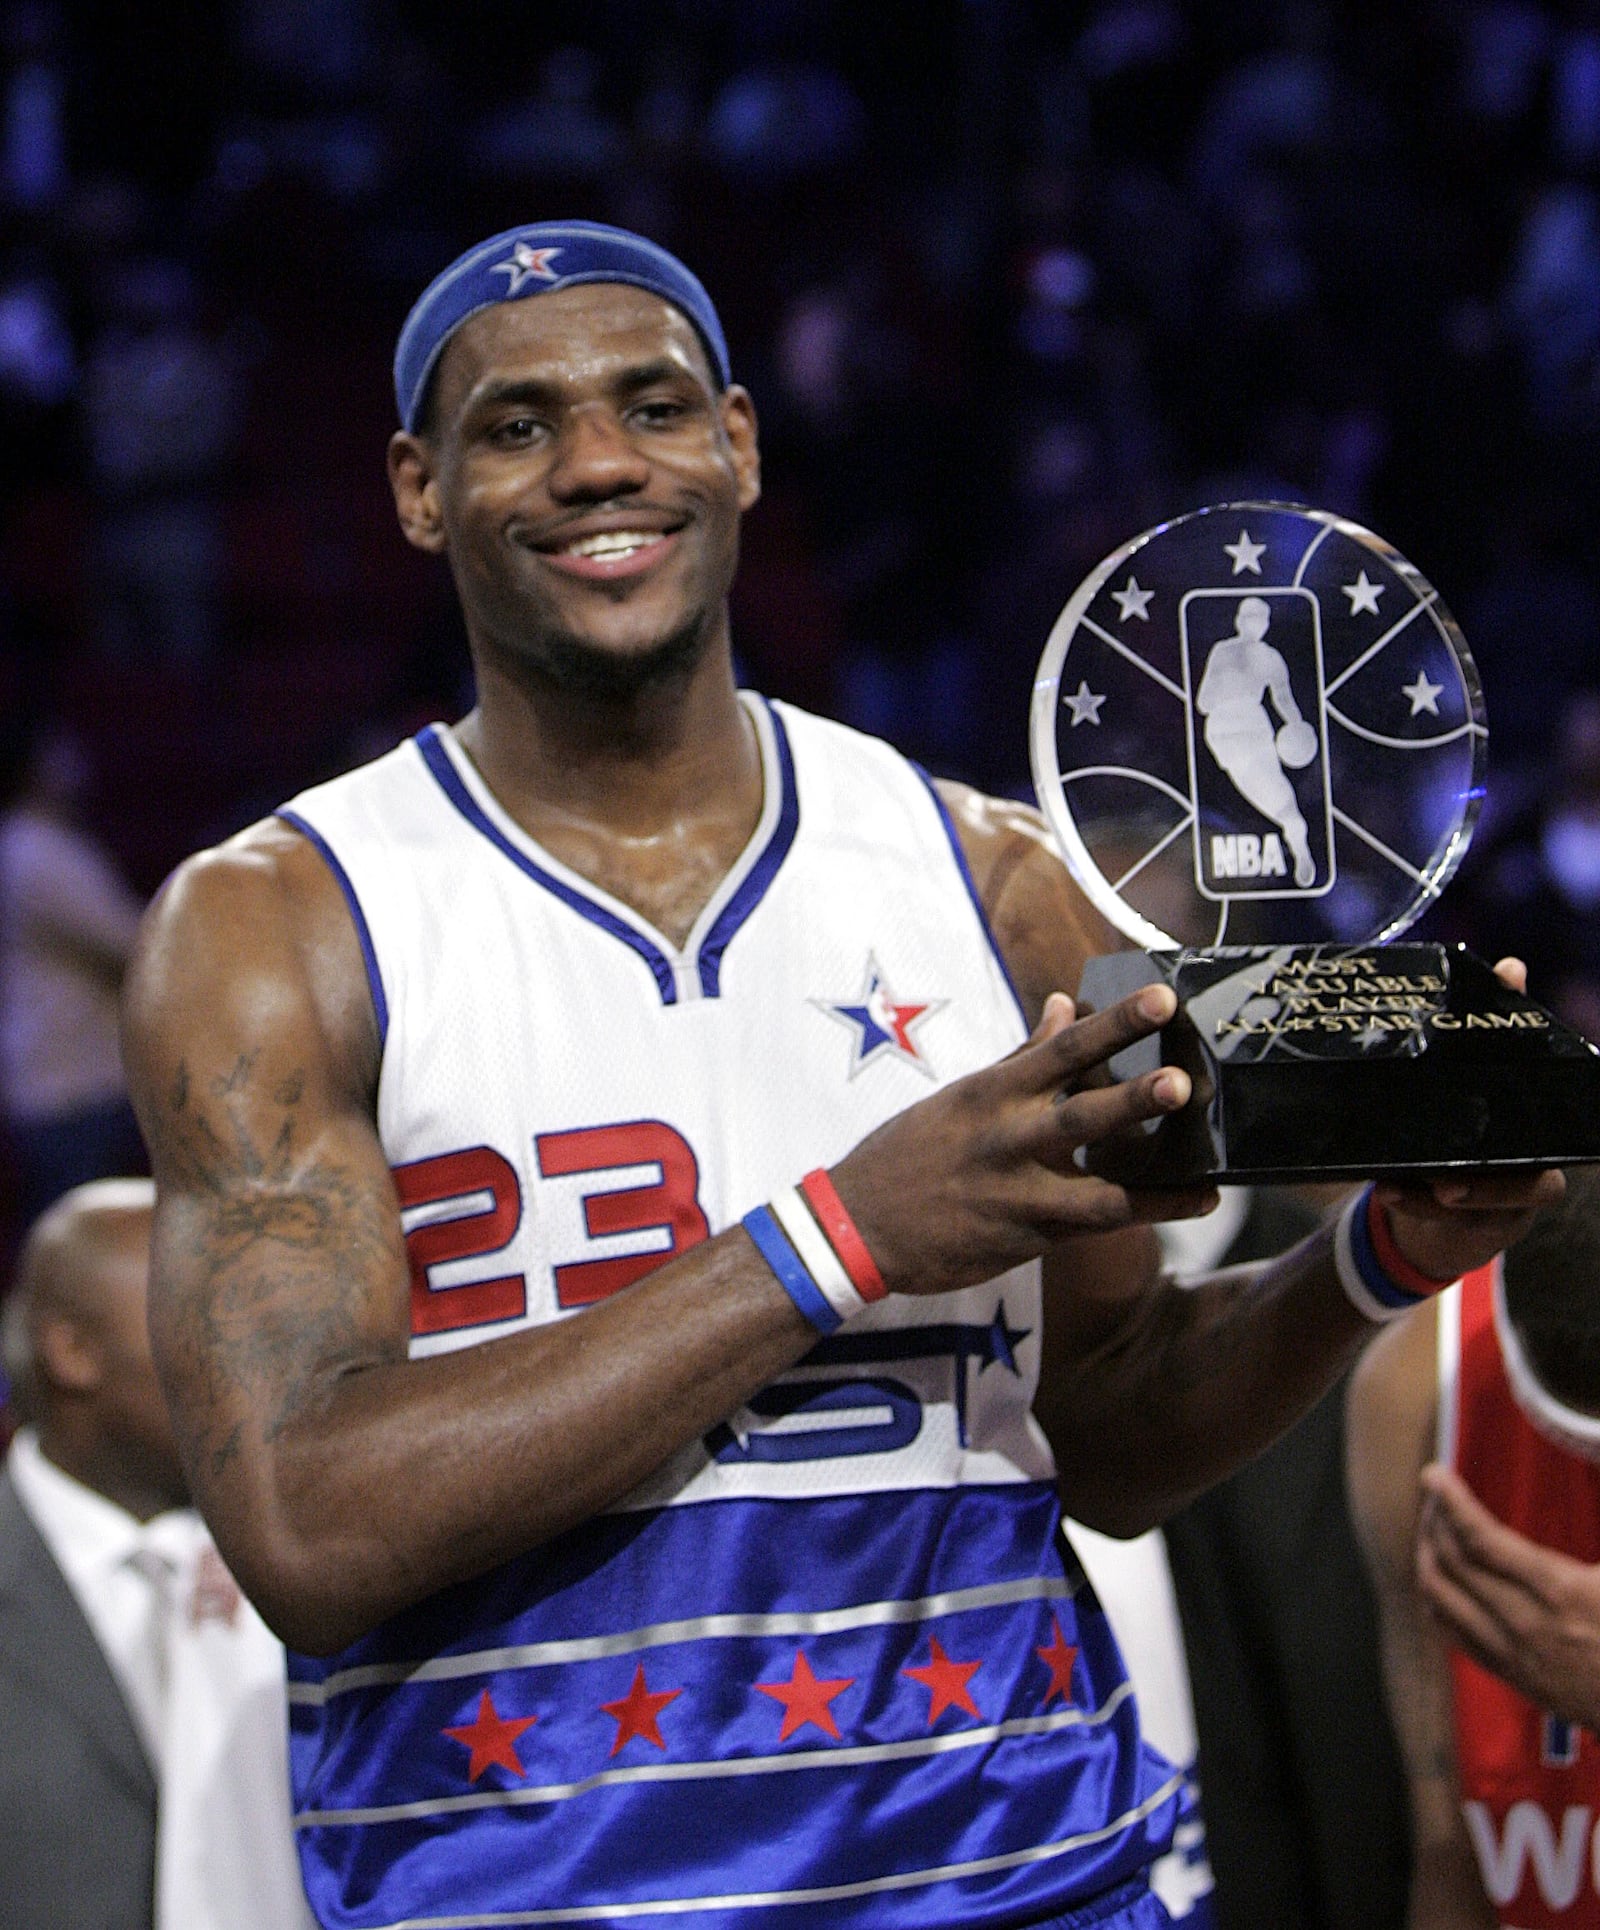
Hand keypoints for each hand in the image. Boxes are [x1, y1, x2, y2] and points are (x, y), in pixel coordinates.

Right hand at [831, 986, 1217, 1297]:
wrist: (859, 1227)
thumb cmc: (910, 1153)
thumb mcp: (959, 1097)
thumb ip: (1021, 1054)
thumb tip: (1064, 1005)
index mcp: (992, 1092)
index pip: (1062, 1048)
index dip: (1114, 1023)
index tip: (1162, 998)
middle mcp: (1009, 1138)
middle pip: (1081, 1111)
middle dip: (1134, 1095)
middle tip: (1182, 1078)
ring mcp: (1019, 1191)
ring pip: (1098, 1181)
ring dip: (1153, 1169)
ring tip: (1207, 1161)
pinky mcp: (1028, 1236)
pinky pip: (1099, 1223)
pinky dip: (1151, 1210)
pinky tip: (1197, 1199)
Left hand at [1371, 955, 1564, 1281]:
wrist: (1438, 1188)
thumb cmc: (1463, 1121)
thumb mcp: (1470, 1073)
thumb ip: (1491, 1022)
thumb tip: (1512, 966)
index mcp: (1538, 1131)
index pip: (1556, 1128)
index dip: (1549, 1117)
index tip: (1512, 1120)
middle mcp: (1531, 1170)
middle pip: (1531, 1184)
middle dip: (1494, 1182)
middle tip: (1451, 1174)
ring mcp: (1504, 1203)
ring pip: (1489, 1207)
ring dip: (1448, 1197)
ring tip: (1416, 1180)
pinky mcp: (1472, 1224)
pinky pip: (1450, 1220)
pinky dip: (1416, 1205)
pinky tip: (1388, 1188)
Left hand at [1417, 1462, 1599, 1730]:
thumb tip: (1597, 1451)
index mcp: (1562, 1591)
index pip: (1481, 1539)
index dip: (1450, 1501)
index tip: (1434, 1473)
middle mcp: (1528, 1623)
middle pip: (1451, 1561)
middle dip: (1434, 1517)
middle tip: (1437, 1493)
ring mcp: (1514, 1654)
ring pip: (1439, 1595)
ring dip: (1427, 1552)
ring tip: (1435, 1527)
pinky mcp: (1510, 1674)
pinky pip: (1449, 1628)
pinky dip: (1436, 1592)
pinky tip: (1443, 1570)